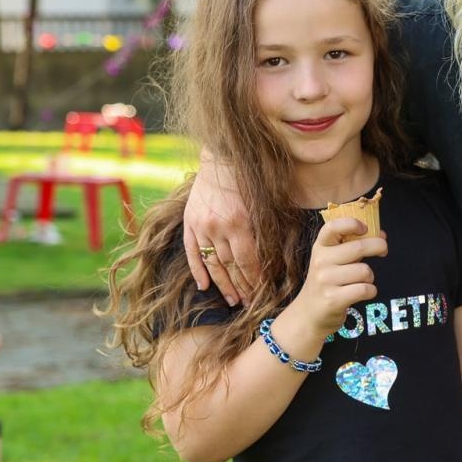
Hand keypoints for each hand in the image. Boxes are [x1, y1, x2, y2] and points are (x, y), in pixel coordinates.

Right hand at [183, 159, 259, 305]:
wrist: (221, 157)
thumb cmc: (249, 179)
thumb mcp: (262, 204)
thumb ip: (265, 230)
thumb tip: (272, 259)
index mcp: (239, 223)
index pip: (248, 261)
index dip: (255, 280)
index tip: (262, 294)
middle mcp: (218, 227)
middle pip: (231, 266)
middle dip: (242, 287)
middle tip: (250, 304)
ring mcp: (201, 226)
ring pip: (213, 263)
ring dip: (223, 284)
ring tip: (233, 300)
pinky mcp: (189, 222)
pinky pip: (192, 252)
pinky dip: (198, 270)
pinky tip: (204, 286)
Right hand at [290, 218, 386, 336]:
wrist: (308, 314)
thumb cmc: (327, 283)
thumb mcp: (330, 260)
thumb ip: (351, 246)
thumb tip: (381, 235)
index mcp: (320, 247)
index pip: (333, 227)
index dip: (352, 223)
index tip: (365, 228)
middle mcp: (320, 262)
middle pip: (359, 248)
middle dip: (378, 247)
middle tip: (383, 251)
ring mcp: (325, 281)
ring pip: (365, 271)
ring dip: (370, 277)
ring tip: (361, 281)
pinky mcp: (333, 299)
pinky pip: (364, 289)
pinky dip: (371, 291)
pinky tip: (364, 293)